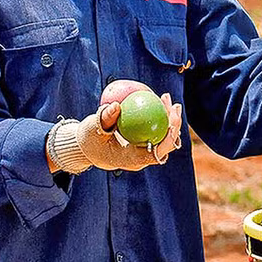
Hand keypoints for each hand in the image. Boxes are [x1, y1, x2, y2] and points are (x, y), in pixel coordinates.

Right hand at [48, 93, 182, 173]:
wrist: (87, 148)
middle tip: (173, 105)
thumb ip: (104, 118)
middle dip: (174, 125)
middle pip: (166, 145)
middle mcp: (142, 158)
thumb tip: (116, 105)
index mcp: (132, 160)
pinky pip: (157, 131)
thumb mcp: (92, 129)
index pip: (155, 154)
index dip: (167, 140)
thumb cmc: (89, 140)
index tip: (171, 122)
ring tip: (169, 100)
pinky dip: (161, 118)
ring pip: (165, 138)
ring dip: (170, 119)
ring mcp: (145, 151)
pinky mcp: (144, 143)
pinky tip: (161, 102)